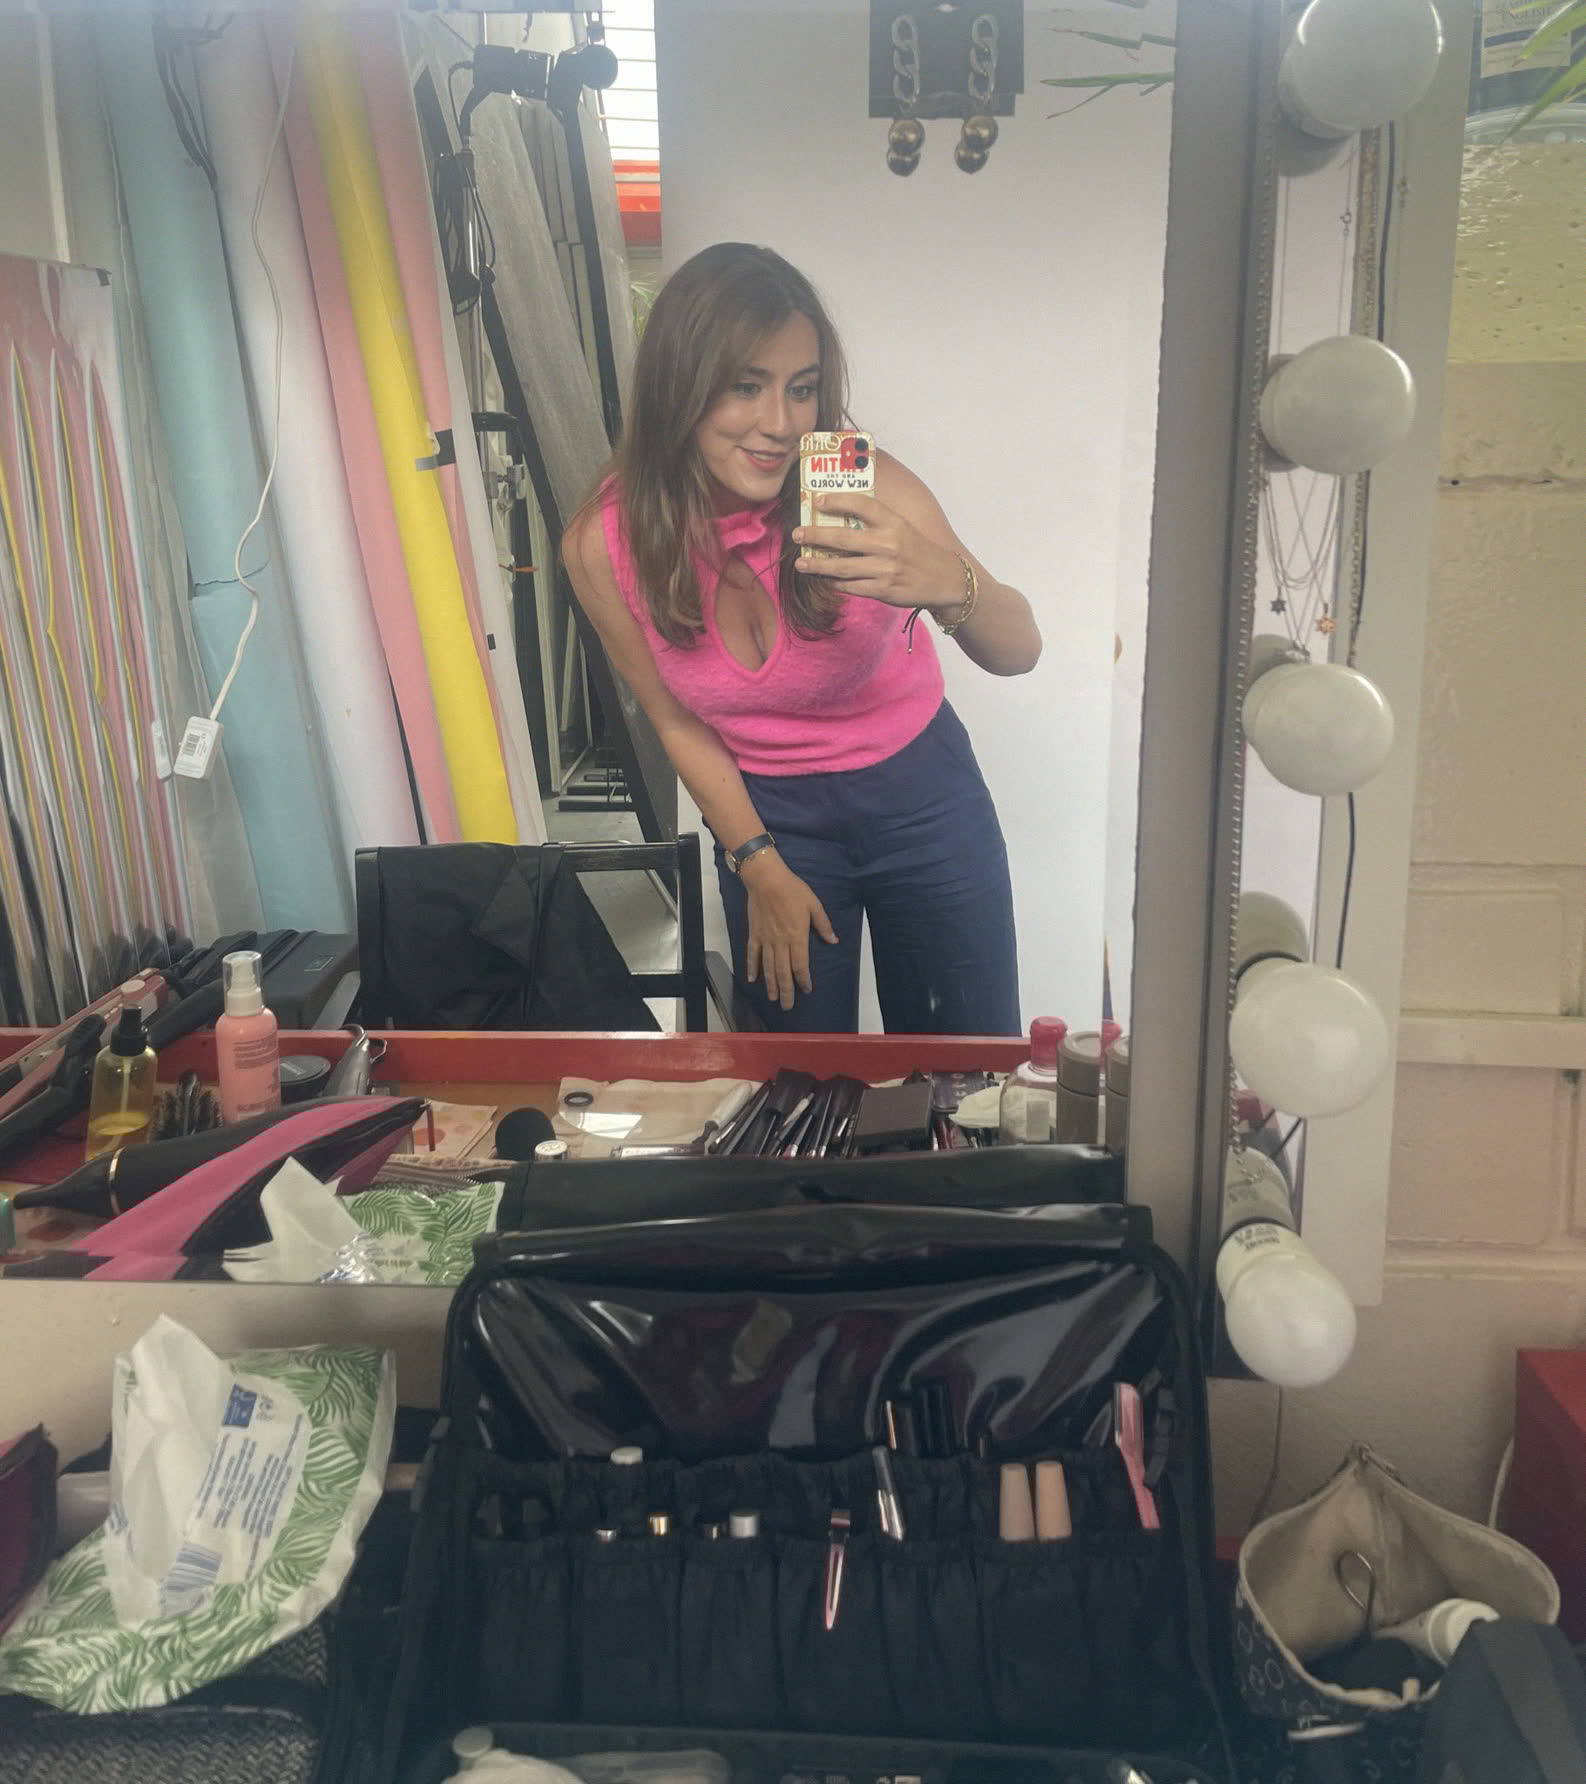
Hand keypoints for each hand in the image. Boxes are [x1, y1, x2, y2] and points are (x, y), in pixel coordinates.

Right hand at [742, 851, 838, 1009]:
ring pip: (769, 967)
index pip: (801, 965)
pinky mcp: (755, 934)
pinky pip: (753, 954)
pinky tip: (753, 979)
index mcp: (797, 936)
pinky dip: (753, 968)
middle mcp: (781, 942)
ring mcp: (766, 939)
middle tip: (787, 1006)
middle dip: (786, 991)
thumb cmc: (792, 889)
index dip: (803, 979)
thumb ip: (823, 925)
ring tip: (773, 998)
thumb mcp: (814, 905)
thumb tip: (833, 940)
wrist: (766, 879)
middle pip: (783, 972)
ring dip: (771, 984)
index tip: (806, 989)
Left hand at [792, 493, 962, 612]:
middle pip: (843, 538)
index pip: (861, 505)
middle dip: (815, 536)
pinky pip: (851, 586)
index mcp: (893, 523)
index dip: (837, 501)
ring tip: (801, 563)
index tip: (817, 501)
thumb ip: (877, 523)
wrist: (945, 580)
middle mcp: (888, 544)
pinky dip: (835, 583)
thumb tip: (841, 518)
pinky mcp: (883, 590)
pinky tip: (824, 579)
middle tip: (797, 534)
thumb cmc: (918, 551)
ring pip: (842, 567)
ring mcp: (884, 569)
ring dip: (818, 565)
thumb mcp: (903, 528)